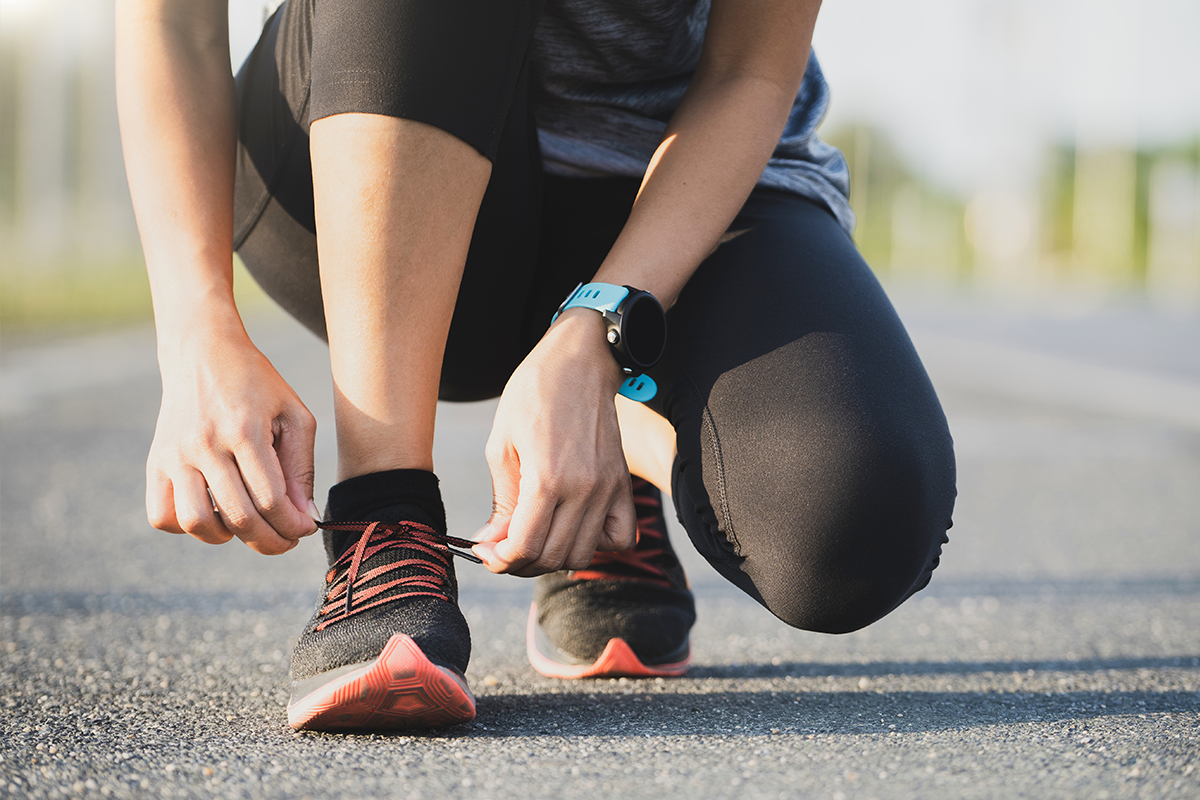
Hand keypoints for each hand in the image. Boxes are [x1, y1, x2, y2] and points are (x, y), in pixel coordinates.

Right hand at [146, 315, 318, 553]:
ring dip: (228, 537)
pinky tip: (214, 512)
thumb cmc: (257, 385)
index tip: (306, 528)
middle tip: (285, 540)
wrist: (202, 352)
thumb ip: (301, 468)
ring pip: (196, 523)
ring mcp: (174, 455)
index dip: (293, 524)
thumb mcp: (293, 415)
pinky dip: (188, 526)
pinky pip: (162, 515)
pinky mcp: (155, 462)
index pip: (270, 498)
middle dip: (270, 540)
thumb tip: (304, 518)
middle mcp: (203, 444)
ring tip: (248, 524)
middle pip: (238, 516)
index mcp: (243, 429)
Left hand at [472, 309, 637, 575]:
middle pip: (552, 557)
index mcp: (547, 478)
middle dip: (521, 562)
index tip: (487, 551)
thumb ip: (502, 501)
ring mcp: (609, 489)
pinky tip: (575, 526)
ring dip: (554, 556)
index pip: (524, 547)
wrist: (580, 361)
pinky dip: (598, 544)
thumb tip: (492, 543)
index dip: (499, 559)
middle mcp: (583, 489)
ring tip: (536, 536)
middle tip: (504, 546)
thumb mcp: (502, 444)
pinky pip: (621, 538)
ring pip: (584, 555)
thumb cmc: (534, 394)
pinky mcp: (623, 484)